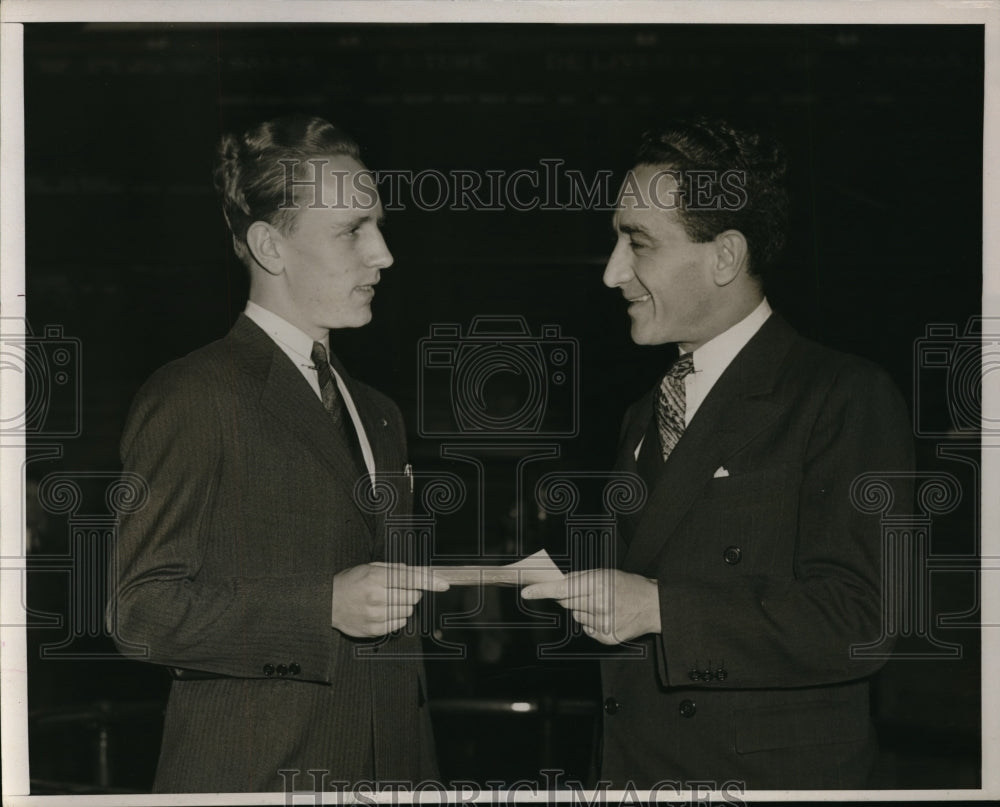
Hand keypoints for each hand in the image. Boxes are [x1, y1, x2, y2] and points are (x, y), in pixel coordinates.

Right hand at [331, 563, 448, 637]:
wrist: (327, 603)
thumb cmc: (350, 582)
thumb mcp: (370, 567)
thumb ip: (396, 569)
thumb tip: (420, 572)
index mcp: (375, 577)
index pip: (410, 579)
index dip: (430, 582)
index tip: (444, 584)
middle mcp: (376, 596)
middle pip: (413, 597)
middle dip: (412, 592)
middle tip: (397, 589)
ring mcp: (375, 615)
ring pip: (408, 612)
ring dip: (404, 605)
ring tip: (387, 600)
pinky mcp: (373, 630)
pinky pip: (399, 624)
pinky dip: (397, 618)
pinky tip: (384, 611)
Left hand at [521, 569, 660, 644]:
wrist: (653, 606)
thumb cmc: (627, 586)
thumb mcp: (604, 574)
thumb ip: (579, 579)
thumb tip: (555, 585)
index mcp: (599, 584)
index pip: (562, 589)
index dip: (541, 591)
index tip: (526, 592)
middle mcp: (599, 605)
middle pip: (567, 603)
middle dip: (568, 597)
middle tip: (584, 592)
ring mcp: (603, 624)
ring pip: (576, 616)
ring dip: (583, 610)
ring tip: (602, 604)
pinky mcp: (606, 638)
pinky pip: (586, 629)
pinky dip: (592, 622)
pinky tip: (606, 616)